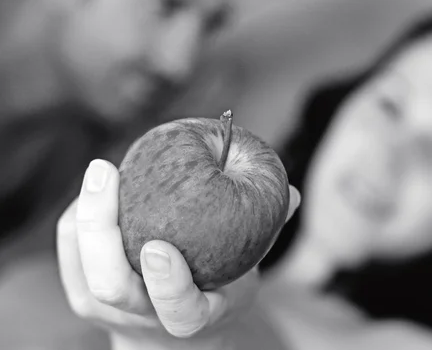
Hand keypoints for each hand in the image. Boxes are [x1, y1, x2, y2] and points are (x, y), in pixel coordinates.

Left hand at [57, 159, 299, 349]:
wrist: (170, 332)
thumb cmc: (215, 288)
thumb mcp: (246, 269)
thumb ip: (265, 230)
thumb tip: (290, 194)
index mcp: (191, 317)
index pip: (179, 311)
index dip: (168, 284)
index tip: (160, 246)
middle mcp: (144, 319)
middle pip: (112, 287)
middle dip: (102, 230)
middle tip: (106, 172)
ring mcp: (107, 311)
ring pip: (83, 268)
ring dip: (86, 216)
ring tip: (103, 171)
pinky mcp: (83, 294)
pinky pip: (70, 252)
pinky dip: (79, 217)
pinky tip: (98, 188)